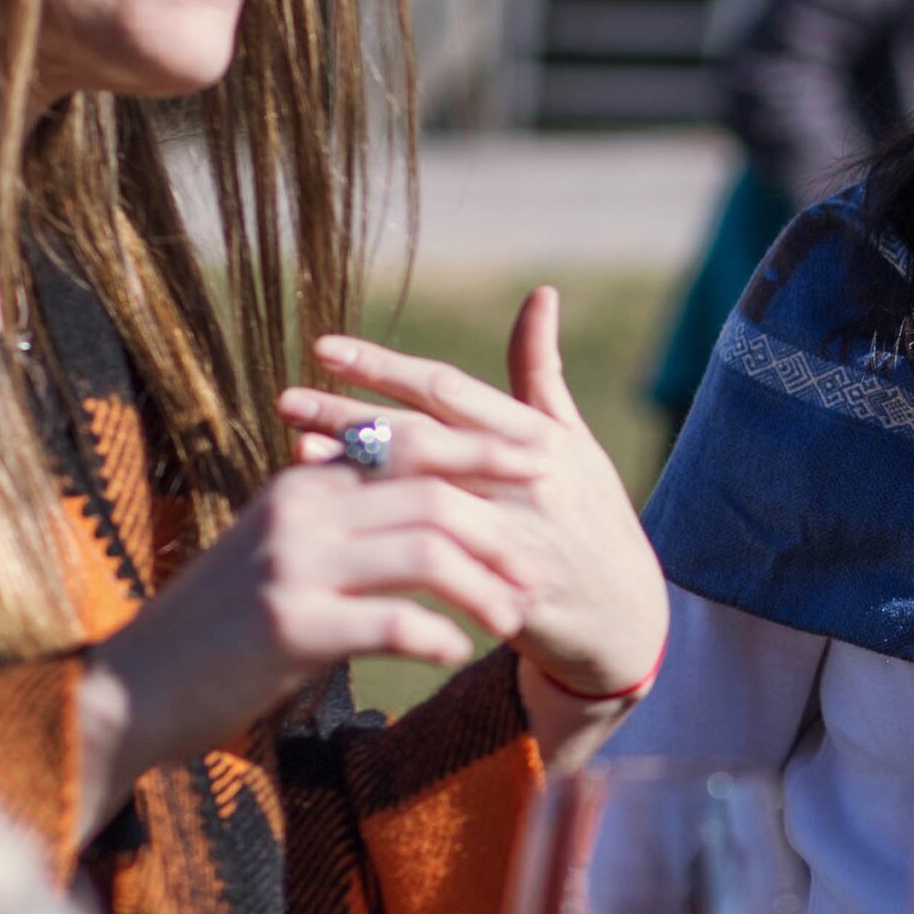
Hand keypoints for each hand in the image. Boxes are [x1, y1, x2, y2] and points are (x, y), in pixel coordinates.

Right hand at [76, 460, 552, 829]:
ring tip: (511, 619)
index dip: (480, 457)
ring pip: (425, 551)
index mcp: (301, 484)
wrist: (137, 686)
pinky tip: (455, 652)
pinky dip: (439, 635)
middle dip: (498, 529)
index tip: (539, 469)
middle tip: (535, 569)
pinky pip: (395, 621)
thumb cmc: (218, 627)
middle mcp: (300, 511)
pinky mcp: (290, 626)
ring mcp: (293, 565)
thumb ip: (336, 521)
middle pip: (430, 492)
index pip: (408, 448)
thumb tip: (410, 505)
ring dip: (483, 587)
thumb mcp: (276, 552)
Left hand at [279, 287, 670, 737]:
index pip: (449, 389)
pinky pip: (429, 557)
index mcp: (538, 437)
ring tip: (297, 446)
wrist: (626, 619)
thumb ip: (542, 373)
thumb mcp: (576, 443)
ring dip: (356, 470)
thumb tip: (541, 294)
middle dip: (349, 414)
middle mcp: (525, 480)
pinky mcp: (500, 588)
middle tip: (287, 397)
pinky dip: (382, 532)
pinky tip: (340, 520)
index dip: (383, 367)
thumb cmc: (593, 518)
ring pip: (420, 493)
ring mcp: (513, 535)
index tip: (324, 348)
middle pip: (422, 436)